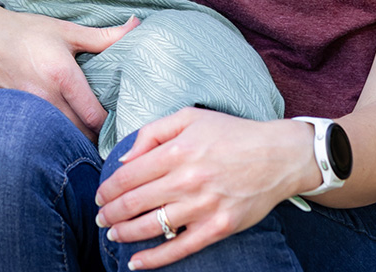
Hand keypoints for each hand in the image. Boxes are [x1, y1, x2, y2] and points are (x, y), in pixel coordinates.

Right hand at [0, 0, 139, 138]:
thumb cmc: (25, 30)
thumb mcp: (66, 30)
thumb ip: (104, 36)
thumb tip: (138, 26)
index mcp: (62, 75)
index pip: (96, 118)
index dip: (112, 125)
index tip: (123, 123)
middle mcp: (44, 98)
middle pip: (81, 136)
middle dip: (97, 138)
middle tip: (112, 135)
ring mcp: (26, 111)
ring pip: (60, 141)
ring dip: (76, 142)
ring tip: (91, 138)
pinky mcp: (14, 118)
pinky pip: (41, 137)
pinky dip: (55, 139)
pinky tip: (63, 136)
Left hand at [95, 109, 310, 267]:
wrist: (276, 156)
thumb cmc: (229, 133)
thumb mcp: (188, 118)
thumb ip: (152, 133)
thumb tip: (124, 159)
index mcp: (177, 151)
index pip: (129, 175)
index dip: (109, 188)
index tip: (100, 195)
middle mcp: (187, 180)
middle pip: (135, 202)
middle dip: (111, 213)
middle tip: (99, 218)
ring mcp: (203, 207)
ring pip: (152, 226)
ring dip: (126, 234)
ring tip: (112, 236)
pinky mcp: (219, 228)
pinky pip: (180, 248)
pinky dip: (154, 259)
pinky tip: (136, 263)